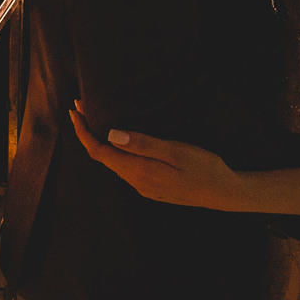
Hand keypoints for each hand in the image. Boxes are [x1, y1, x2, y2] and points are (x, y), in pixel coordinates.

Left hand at [68, 104, 246, 210]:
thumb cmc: (204, 168)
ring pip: (114, 162)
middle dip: (89, 132)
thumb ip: (143, 144)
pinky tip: (120, 140)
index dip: (83, 132)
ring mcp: (144, 186)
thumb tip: (111, 134)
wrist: (224, 193)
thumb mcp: (175, 151)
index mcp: (138, 171)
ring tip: (96, 119)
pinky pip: (125, 167)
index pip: (99, 151)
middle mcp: (136, 182)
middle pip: (103, 156)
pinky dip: (115, 151)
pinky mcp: (152, 187)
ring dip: (102, 141)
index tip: (75, 110)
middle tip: (83, 106)